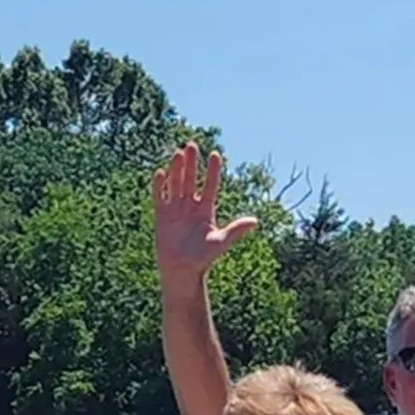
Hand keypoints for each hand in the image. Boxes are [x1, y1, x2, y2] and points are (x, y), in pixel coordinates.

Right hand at [153, 141, 258, 283]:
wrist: (182, 270)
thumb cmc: (203, 258)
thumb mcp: (221, 242)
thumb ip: (236, 230)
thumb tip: (255, 221)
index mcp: (206, 211)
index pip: (211, 186)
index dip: (213, 171)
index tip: (215, 154)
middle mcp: (191, 206)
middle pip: (191, 180)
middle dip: (192, 164)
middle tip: (193, 145)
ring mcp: (176, 209)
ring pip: (176, 184)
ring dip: (177, 169)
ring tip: (179, 153)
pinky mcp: (162, 215)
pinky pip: (160, 196)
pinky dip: (160, 185)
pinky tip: (161, 173)